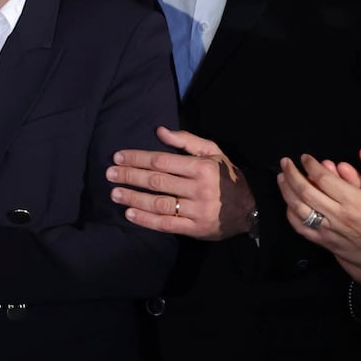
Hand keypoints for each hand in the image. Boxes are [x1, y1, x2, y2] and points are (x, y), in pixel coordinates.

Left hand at [107, 127, 256, 238]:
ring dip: (133, 198)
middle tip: (109, 174)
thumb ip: (186, 141)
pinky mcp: (195, 229)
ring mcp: (197, 211)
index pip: (162, 161)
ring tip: (114, 193)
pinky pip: (166, 224)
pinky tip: (129, 213)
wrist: (251, 209)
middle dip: (130, 176)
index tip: (118, 156)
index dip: (137, 158)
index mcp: (202, 168)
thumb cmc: (227, 176)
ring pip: (158, 203)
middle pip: (156, 181)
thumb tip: (159, 131)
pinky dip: (145, 219)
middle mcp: (199, 189)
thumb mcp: (213, 152)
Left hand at [278, 146, 360, 281]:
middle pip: (306, 191)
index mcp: (354, 200)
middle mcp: (338, 214)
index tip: (305, 157)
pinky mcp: (324, 242)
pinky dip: (291, 214)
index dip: (311, 165)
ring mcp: (328, 230)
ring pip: (299, 209)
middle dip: (292, 174)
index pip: (324, 178)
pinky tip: (288, 203)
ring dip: (286, 191)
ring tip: (281, 178)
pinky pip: (301, 227)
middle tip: (285, 162)